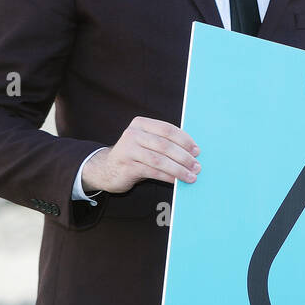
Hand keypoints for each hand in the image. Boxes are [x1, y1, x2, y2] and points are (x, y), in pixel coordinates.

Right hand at [81, 116, 200, 192]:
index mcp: (141, 124)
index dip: (185, 140)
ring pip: (159, 160)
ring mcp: (127, 150)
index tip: (197, 151)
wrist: (108, 169)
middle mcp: (133, 134)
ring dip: (178, 169)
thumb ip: (166, 143)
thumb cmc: (136, 155)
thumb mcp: (148, 143)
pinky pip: (152, 172)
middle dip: (184, 157)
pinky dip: (167, 177)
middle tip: (197, 166)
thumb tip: (194, 153)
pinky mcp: (126, 166)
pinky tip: (176, 181)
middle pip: (165, 145)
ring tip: (191, 176)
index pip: (167, 129)